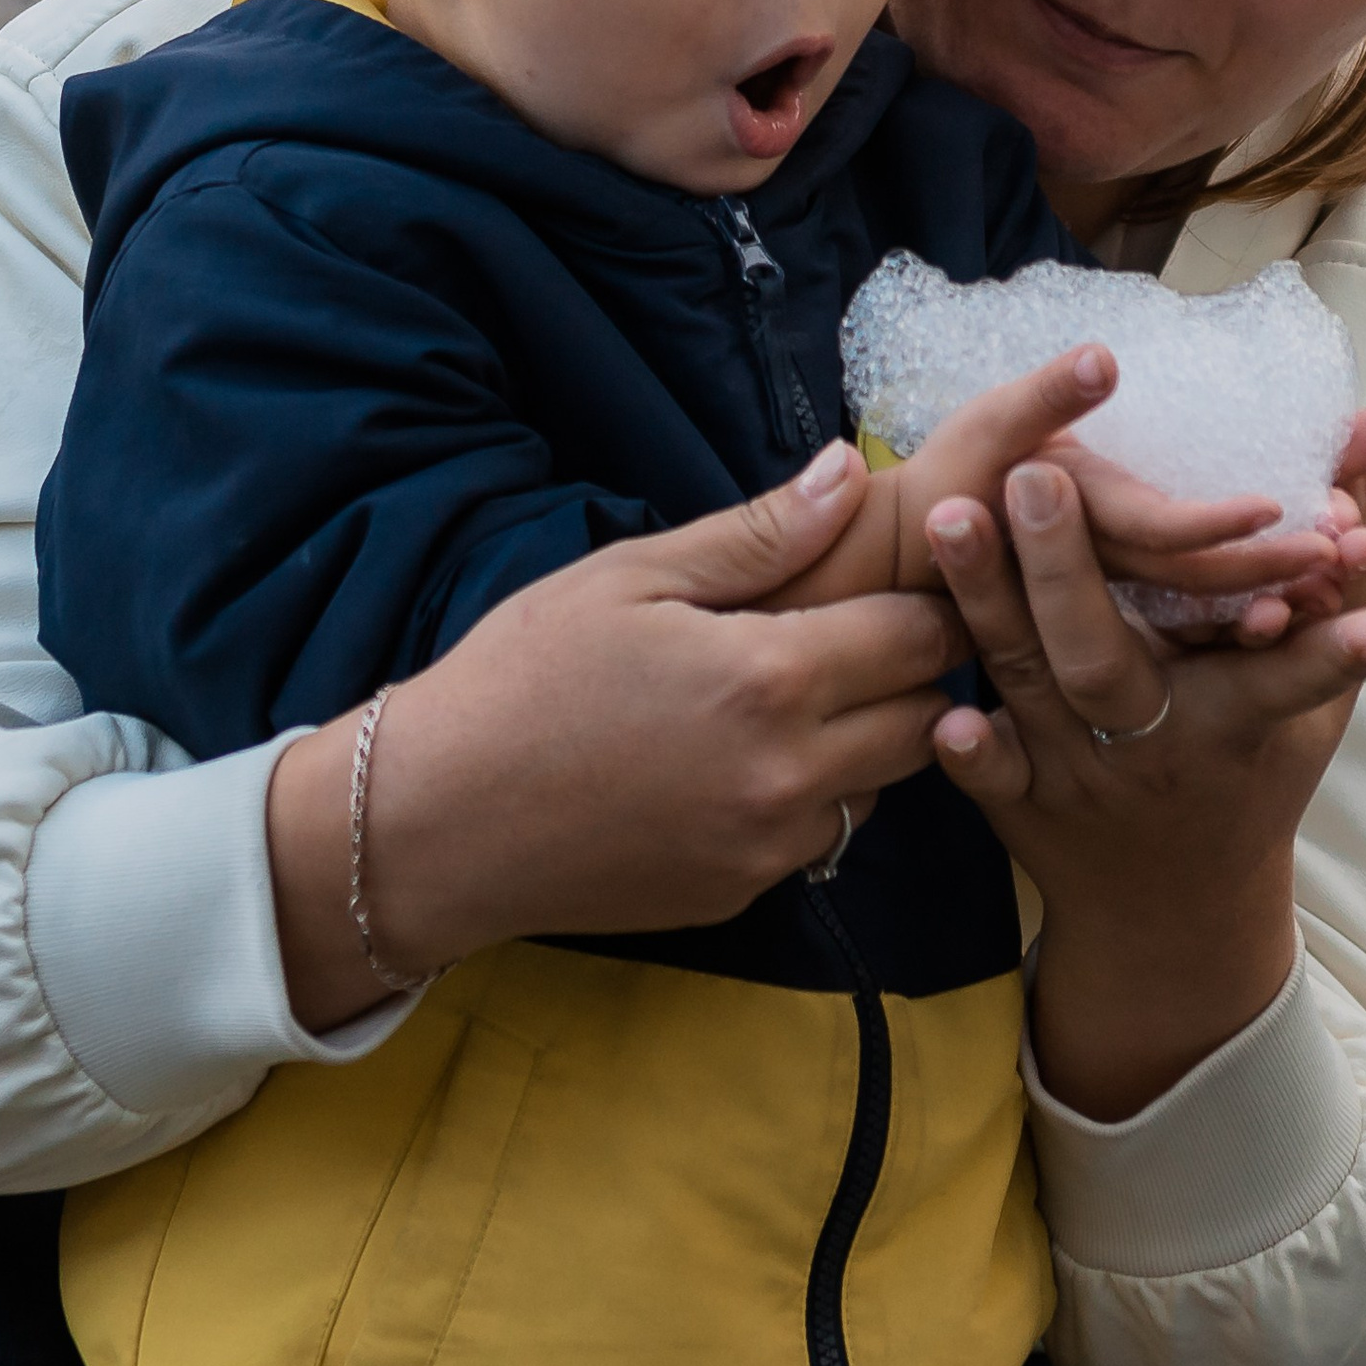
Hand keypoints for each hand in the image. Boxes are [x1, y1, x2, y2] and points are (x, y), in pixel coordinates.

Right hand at [267, 443, 966, 1028]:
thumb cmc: (522, 677)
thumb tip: (853, 471)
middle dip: (912, 673)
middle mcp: (790, 774)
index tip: (903, 578)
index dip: (926, 599)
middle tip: (858, 634)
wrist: (437, 821)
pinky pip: (823, 841)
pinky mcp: (742, 895)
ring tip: (797, 696)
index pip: (922, 634)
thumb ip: (757, 534)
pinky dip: (810, 798)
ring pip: (887, 787)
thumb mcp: (630, 577)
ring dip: (868, 740)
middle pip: (927, 718)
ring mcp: (769, 847)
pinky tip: (741, 760)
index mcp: (769, 677)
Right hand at [888, 349, 1343, 607]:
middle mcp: (1105, 572)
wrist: (917, 561)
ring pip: (1206, 608)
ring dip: (1278, 593)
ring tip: (1347, 567)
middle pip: (1199, 580)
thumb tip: (1100, 358)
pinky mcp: (1129, 615)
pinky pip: (1196, 627)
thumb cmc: (955, 477)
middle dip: (1275, 566)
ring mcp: (1122, 599)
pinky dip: (1252, 617)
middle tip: (1352, 542)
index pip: (1157, 532)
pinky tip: (1303, 608)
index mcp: (1079, 520)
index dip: (1217, 525)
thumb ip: (1044, 395)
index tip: (1278, 505)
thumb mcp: (992, 425)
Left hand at [924, 458, 1365, 1119]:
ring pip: (1028, 682)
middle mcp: (1157, 746)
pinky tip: (944, 710)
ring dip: (986, 599)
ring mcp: (1079, 775)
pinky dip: (972, 752)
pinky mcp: (1022, 803)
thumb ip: (1340, 572)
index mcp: (1239, 717)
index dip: (1333, 649)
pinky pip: (988, 778)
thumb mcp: (1314, 698)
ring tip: (951, 512)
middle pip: (1107, 660)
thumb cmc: (1250, 770)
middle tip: (1037, 473)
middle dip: (1069, 568)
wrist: (1172, 914)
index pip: (1293, 675)